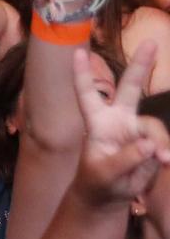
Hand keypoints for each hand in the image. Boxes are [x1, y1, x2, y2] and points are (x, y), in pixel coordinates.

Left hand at [72, 42, 169, 206]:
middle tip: (152, 43)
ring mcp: (137, 129)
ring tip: (162, 161)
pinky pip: (163, 142)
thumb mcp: (103, 173)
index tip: (77, 52)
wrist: (110, 196)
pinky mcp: (153, 141)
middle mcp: (118, 120)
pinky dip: (166, 152)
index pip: (87, 95)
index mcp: (97, 123)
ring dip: (159, 143)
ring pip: (153, 126)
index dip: (83, 74)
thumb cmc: (98, 181)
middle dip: (141, 65)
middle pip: (129, 88)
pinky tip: (166, 161)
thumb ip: (124, 159)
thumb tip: (149, 144)